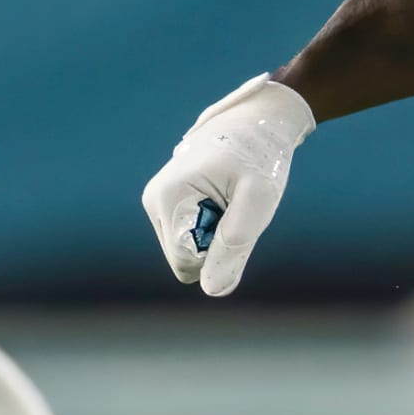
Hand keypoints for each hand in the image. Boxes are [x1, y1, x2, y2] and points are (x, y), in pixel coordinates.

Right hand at [141, 74, 314, 296]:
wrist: (255, 123)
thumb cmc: (259, 157)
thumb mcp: (258, 201)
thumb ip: (235, 246)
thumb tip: (212, 290)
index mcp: (168, 196)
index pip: (187, 261)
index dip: (220, 251)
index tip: (238, 216)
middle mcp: (154, 201)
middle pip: (185, 260)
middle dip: (217, 244)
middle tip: (237, 207)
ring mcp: (158, 204)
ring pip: (189, 253)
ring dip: (217, 235)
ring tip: (231, 200)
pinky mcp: (168, 206)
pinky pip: (192, 240)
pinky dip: (214, 227)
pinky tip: (223, 200)